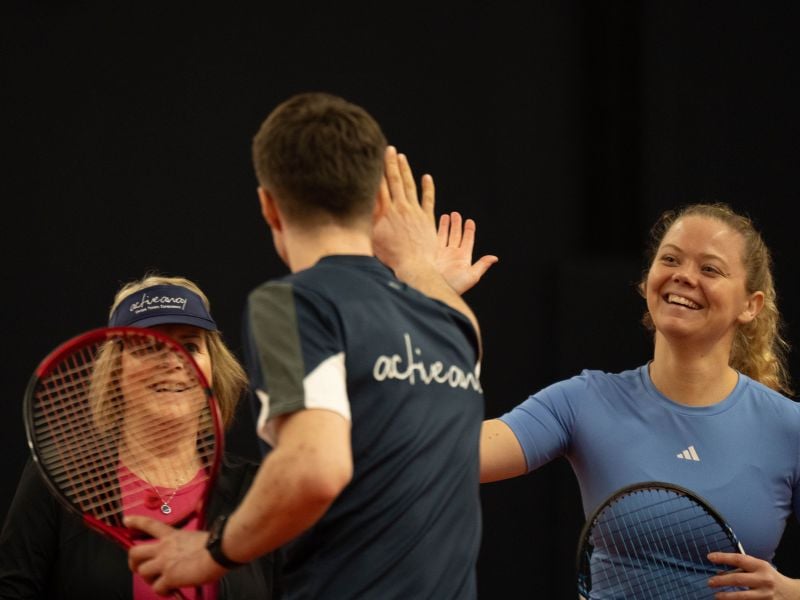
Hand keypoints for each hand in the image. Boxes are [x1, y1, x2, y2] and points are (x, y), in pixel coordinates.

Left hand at [125, 515, 226, 596]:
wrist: (221, 549)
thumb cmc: (216, 543)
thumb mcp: (196, 537)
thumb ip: (186, 544)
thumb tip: (191, 554)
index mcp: (172, 535)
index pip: (150, 525)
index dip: (136, 522)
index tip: (126, 520)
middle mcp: (164, 547)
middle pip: (135, 552)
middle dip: (132, 562)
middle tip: (138, 568)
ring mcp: (165, 562)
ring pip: (142, 572)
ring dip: (150, 579)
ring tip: (161, 583)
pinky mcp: (169, 576)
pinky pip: (157, 588)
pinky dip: (163, 592)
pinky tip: (172, 591)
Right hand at [372, 145, 437, 277]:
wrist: (414, 265)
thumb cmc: (391, 257)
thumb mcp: (373, 238)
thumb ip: (368, 220)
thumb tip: (359, 206)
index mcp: (386, 212)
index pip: (380, 186)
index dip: (376, 171)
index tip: (373, 158)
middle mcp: (401, 208)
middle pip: (395, 181)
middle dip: (391, 164)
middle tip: (389, 149)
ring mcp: (415, 212)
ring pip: (410, 186)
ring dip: (406, 170)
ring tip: (401, 157)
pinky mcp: (427, 219)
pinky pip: (428, 199)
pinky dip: (428, 188)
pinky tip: (426, 177)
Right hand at [436, 211, 497, 294]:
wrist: (435, 290)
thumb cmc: (454, 286)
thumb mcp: (471, 276)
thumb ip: (482, 265)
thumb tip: (495, 258)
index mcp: (463, 257)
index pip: (467, 240)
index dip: (469, 230)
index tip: (470, 221)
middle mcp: (452, 254)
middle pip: (456, 235)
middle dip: (456, 224)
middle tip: (456, 214)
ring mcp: (441, 254)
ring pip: (444, 235)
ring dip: (446, 226)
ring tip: (446, 215)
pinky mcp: (431, 254)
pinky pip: (434, 240)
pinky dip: (434, 231)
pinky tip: (433, 224)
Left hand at [707, 551, 799, 597]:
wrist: (792, 593)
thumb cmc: (769, 577)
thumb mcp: (758, 568)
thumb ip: (740, 570)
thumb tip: (719, 574)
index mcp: (760, 566)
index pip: (739, 559)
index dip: (723, 557)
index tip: (709, 557)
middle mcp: (764, 579)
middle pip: (738, 579)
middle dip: (721, 581)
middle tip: (710, 582)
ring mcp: (766, 595)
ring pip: (742, 596)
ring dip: (727, 596)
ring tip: (716, 596)